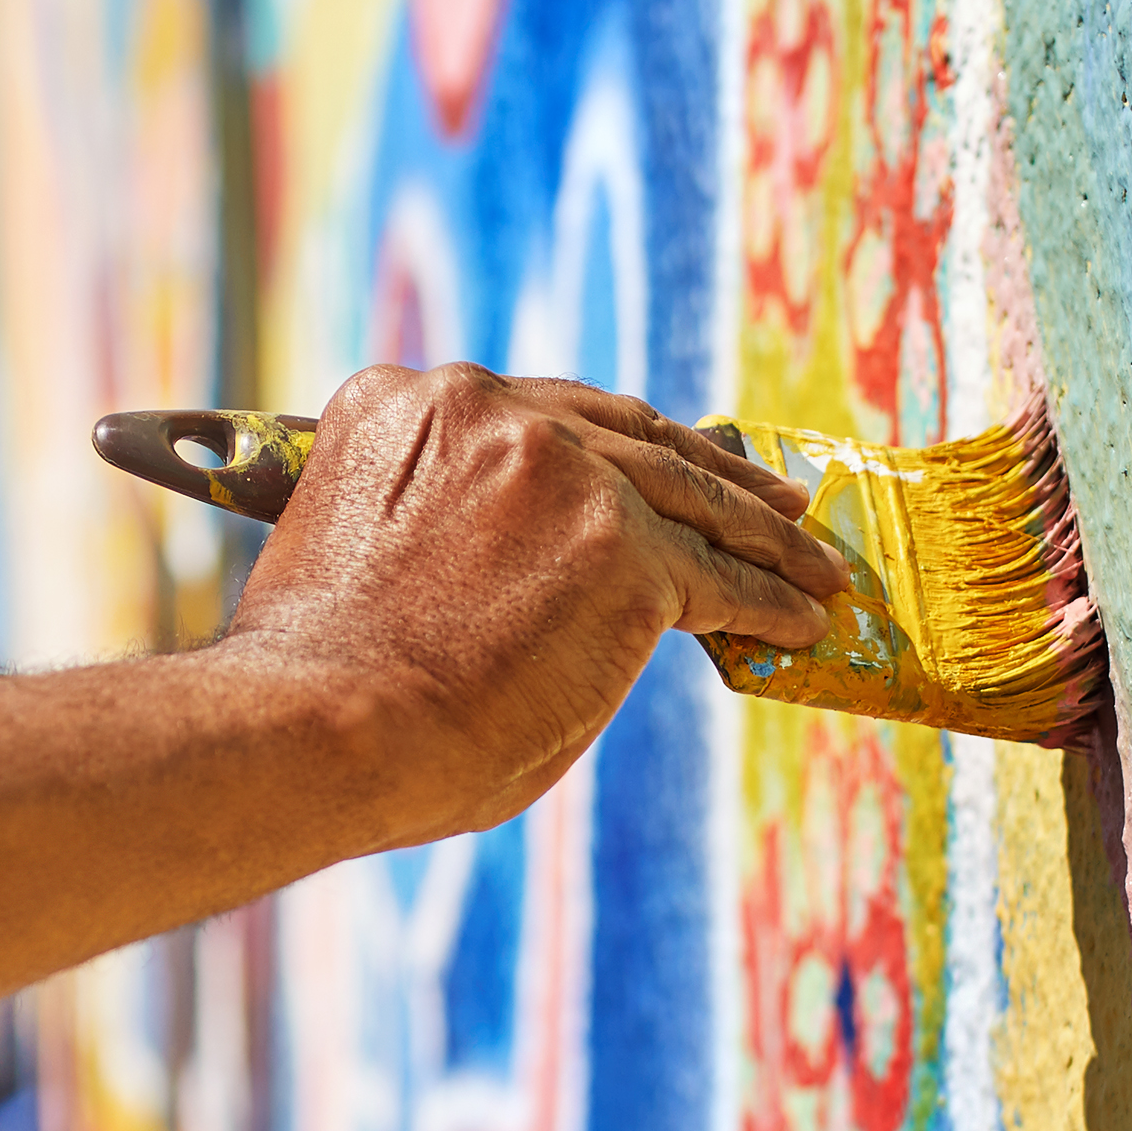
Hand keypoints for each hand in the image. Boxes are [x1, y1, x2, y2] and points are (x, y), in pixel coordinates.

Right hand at [221, 365, 840, 839]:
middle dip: (709, 469)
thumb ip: (447, 524)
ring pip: (692, 498)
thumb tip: (521, 572)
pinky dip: (768, 601)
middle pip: (630, 435)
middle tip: (769, 498)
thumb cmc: (317, 686)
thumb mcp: (363, 549)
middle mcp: (485, 411)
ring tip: (814, 565)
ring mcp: (562, 473)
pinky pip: (718, 576)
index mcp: (401, 402)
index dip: (610, 444)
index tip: (653, 461)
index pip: (539, 414)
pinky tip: (800, 622)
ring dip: (764, 537)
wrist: (320, 728)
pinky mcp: (623, 547)